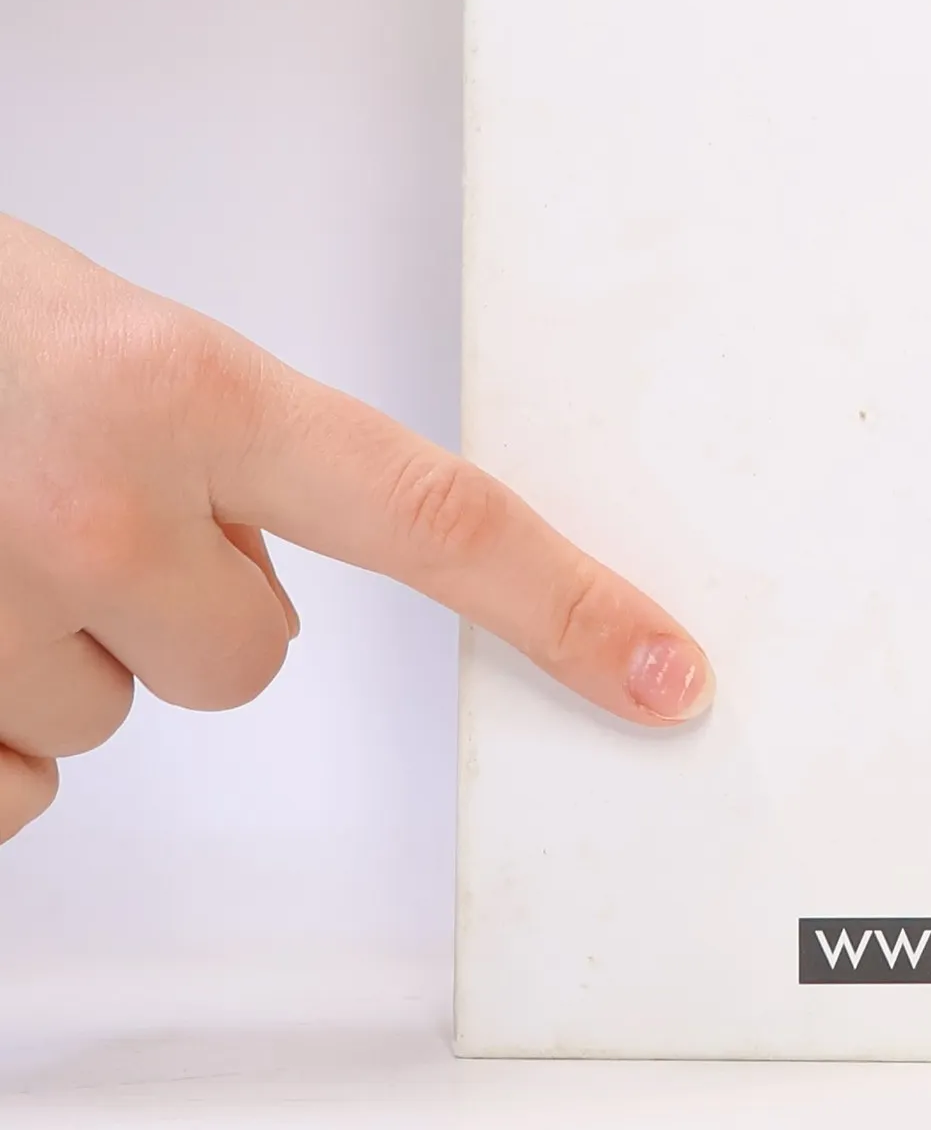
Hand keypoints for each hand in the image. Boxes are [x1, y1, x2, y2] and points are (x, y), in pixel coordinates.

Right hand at [0, 216, 712, 843]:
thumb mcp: (111, 338)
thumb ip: (219, 449)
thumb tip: (265, 575)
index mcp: (190, 390)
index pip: (437, 515)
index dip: (567, 605)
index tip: (666, 675)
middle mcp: (102, 510)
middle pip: (248, 659)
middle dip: (179, 600)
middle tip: (71, 500)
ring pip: (113, 715)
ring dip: (59, 644)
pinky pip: (12, 791)